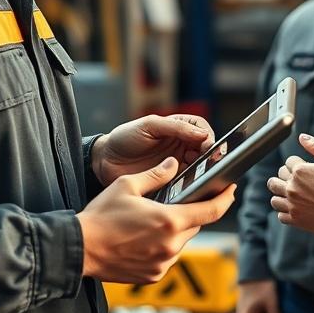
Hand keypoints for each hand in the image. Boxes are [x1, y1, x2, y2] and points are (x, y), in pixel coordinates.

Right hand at [76, 157, 235, 283]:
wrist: (79, 248)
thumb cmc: (101, 216)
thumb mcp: (127, 185)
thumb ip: (156, 175)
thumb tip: (173, 164)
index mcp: (169, 220)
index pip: (211, 211)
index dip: (226, 199)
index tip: (231, 189)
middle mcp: (171, 245)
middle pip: (195, 225)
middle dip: (192, 211)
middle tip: (182, 199)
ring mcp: (163, 263)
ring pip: (181, 242)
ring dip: (176, 230)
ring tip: (154, 219)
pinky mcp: (153, 276)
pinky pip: (168, 257)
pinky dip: (163, 246)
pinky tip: (145, 237)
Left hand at [92, 114, 214, 185]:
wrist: (104, 160)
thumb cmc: (125, 137)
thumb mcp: (149, 125)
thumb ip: (175, 127)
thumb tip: (202, 133)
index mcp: (178, 128)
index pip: (203, 130)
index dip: (208, 138)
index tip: (206, 147)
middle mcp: (180, 146)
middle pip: (205, 152)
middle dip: (209, 158)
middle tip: (206, 165)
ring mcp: (176, 165)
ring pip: (199, 169)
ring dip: (201, 173)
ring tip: (197, 176)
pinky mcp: (169, 182)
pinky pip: (185, 184)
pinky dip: (189, 186)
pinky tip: (186, 187)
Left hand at [268, 134, 313, 234]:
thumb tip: (301, 137)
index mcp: (300, 171)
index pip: (289, 161)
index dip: (299, 162)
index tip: (308, 168)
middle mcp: (292, 188)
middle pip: (276, 179)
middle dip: (286, 176)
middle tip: (299, 180)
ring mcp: (293, 205)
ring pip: (275, 198)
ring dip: (281, 195)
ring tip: (292, 194)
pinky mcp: (296, 220)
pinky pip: (281, 215)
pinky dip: (285, 211)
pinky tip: (295, 208)